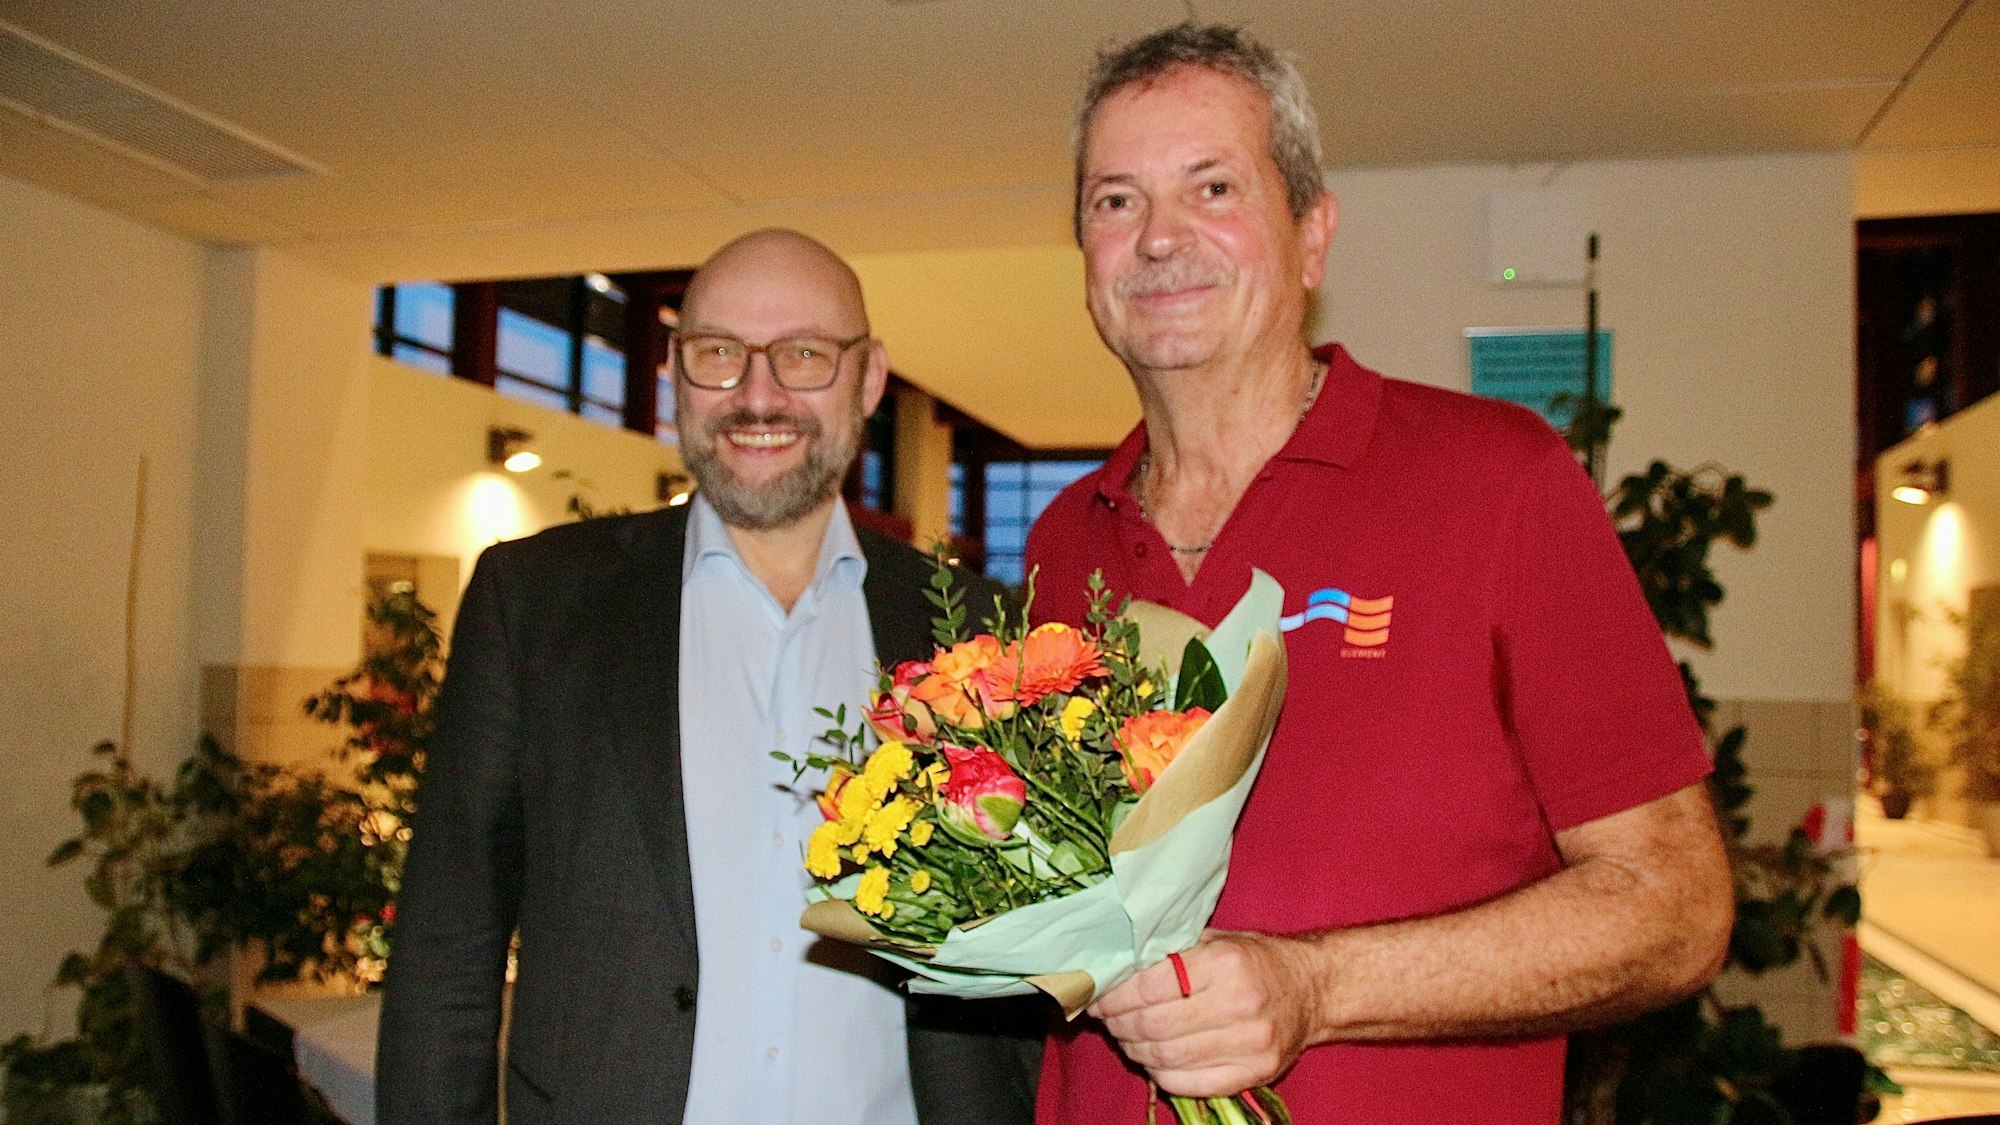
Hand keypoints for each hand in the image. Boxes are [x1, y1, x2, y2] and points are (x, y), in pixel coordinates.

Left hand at [1087, 930, 1320, 1096]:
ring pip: (1167, 1058)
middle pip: (1155, 1025)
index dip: (1116, 995)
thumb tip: (1115, 964)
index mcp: (1226, 963)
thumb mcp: (1217, 939)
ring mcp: (1250, 1045)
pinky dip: (1160, 1073)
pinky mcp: (1254, 1074)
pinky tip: (1152, 1057)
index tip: (1100, 995)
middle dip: (1119, 1023)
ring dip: (1135, 1049)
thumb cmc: (1256, 960)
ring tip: (1125, 1036)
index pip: (1151, 985)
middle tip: (1107, 1017)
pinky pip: (1189, 1084)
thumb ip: (1171, 950)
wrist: (1312, 990)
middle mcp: (1240, 1005)